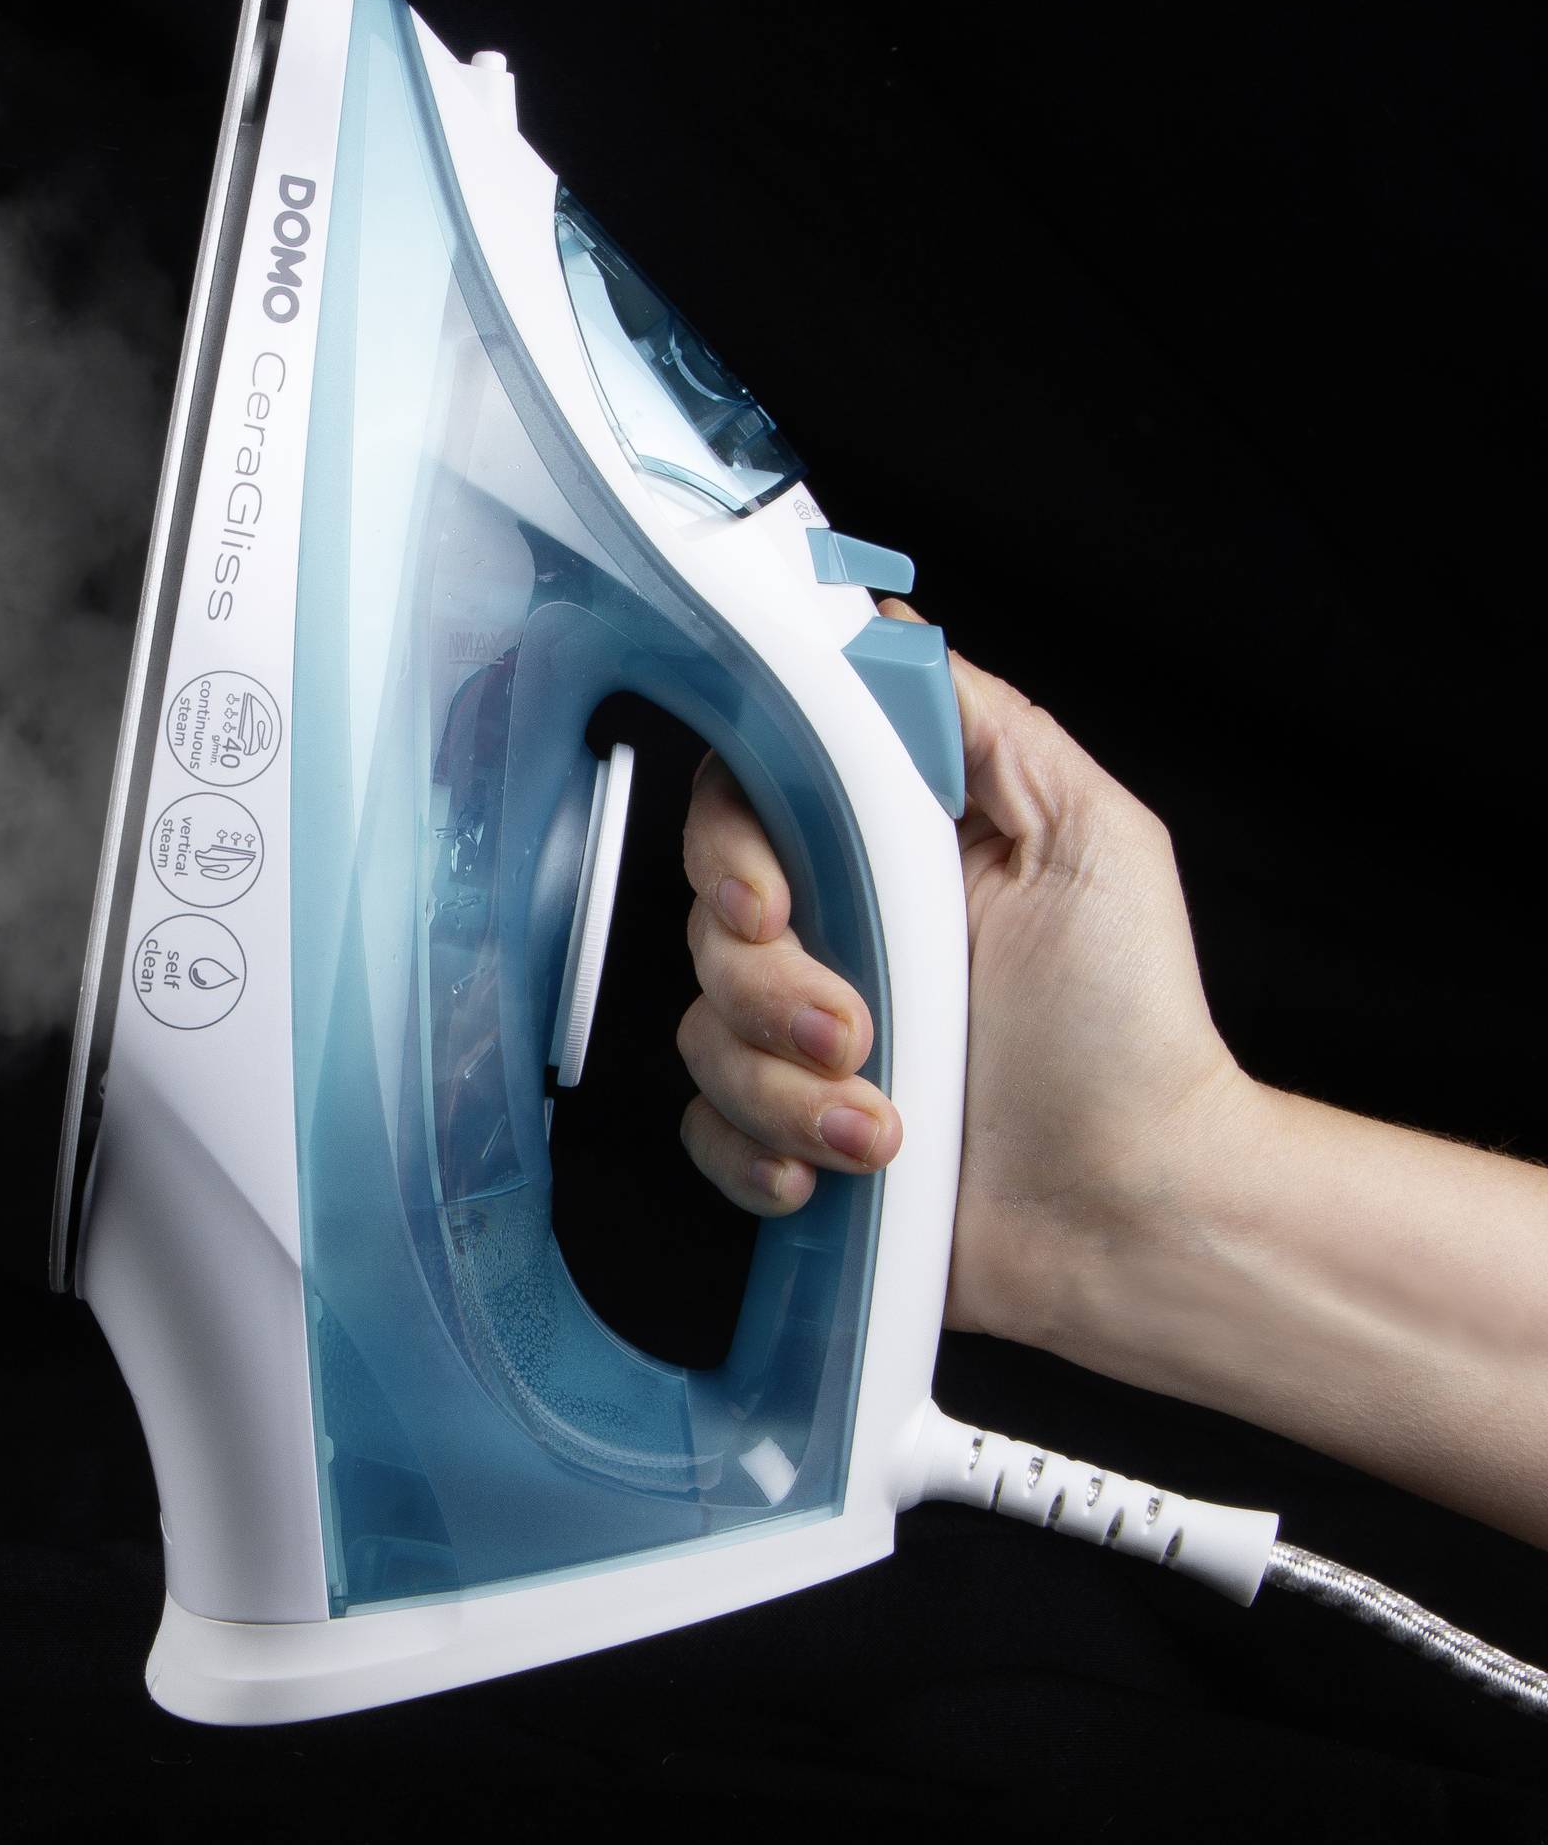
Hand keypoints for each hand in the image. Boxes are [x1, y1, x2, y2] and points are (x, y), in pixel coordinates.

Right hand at [675, 609, 1246, 1345]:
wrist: (1141, 1209)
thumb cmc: (1133, 1031)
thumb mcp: (1092, 836)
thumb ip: (986, 726)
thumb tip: (885, 634)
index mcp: (890, 856)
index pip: (748, 801)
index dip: (732, 845)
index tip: (773, 900)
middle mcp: (840, 938)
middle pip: (707, 920)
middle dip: (768, 987)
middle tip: (855, 1026)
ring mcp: (807, 1042)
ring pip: (704, 1033)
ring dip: (785, 1088)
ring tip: (885, 1124)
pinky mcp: (793, 1137)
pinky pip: (707, 1131)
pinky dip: (760, 1155)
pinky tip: (835, 1172)